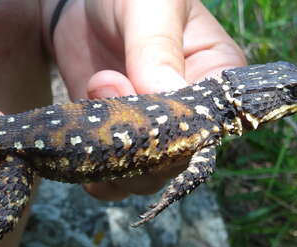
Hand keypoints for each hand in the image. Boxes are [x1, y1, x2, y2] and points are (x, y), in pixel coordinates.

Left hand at [47, 0, 245, 199]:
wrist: (82, 2)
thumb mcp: (150, 7)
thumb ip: (158, 49)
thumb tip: (170, 101)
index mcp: (215, 78)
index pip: (212, 125)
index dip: (179, 130)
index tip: (143, 106)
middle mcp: (189, 115)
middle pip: (176, 162)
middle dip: (138, 141)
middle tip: (106, 84)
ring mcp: (150, 133)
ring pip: (143, 179)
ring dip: (112, 157)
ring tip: (93, 93)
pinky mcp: (116, 140)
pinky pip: (111, 179)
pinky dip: (93, 173)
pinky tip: (81, 136)